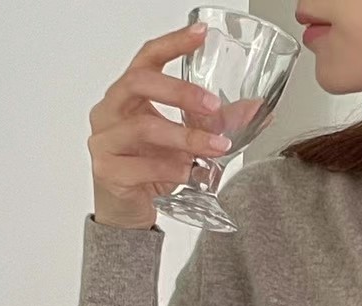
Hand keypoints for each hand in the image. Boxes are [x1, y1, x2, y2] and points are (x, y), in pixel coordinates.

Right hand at [87, 20, 252, 228]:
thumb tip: (256, 110)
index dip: (173, 43)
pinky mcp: (108, 171)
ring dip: (186, 137)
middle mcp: (110, 111)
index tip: (201, 35)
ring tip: (216, 148)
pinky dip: (173, 170)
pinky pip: (144, 166)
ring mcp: (104, 140)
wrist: (126, 214)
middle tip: (213, 105)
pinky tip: (191, 175)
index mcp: (127, 95)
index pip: (147, 57)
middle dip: (180, 91)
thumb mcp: (184, 143)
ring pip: (145, 128)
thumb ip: (214, 124)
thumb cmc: (150, 171)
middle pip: (140, 83)